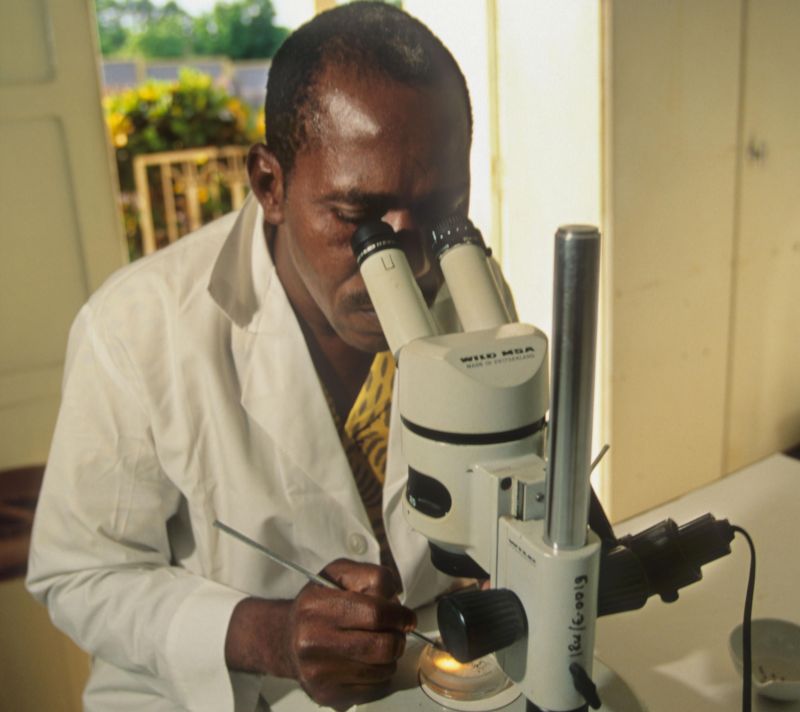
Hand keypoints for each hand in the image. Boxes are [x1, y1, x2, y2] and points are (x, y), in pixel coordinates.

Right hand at [225, 559, 414, 710]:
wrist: (286, 639)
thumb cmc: (317, 605)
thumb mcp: (339, 575)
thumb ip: (372, 576)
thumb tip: (397, 602)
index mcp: (316, 606)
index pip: (376, 613)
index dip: (400, 615)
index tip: (406, 617)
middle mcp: (313, 641)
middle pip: (382, 647)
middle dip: (398, 638)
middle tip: (395, 632)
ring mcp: (319, 673)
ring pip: (383, 671)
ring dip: (389, 658)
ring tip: (375, 645)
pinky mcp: (327, 696)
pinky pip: (375, 690)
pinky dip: (379, 676)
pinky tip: (366, 663)